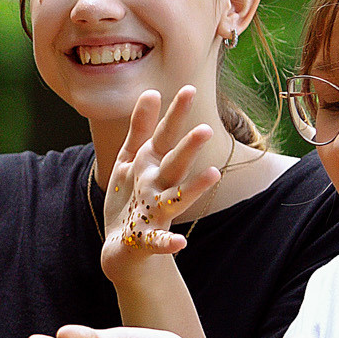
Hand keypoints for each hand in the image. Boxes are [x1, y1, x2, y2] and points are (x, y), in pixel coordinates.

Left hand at [98, 87, 230, 276]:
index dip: (175, 114)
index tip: (189, 89)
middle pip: (174, 165)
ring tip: (214, 174)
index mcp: (151, 167)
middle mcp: (158, 188)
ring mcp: (155, 214)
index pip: (164, 136)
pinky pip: (158, 241)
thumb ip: (141, 129)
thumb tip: (153, 91)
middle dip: (188, 148)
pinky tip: (179, 244)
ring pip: (174, 199)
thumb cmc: (129, 199)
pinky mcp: (146, 240)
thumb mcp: (130, 160)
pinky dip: (168, 242)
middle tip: (205, 129)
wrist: (125, 248)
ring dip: (193, 188)